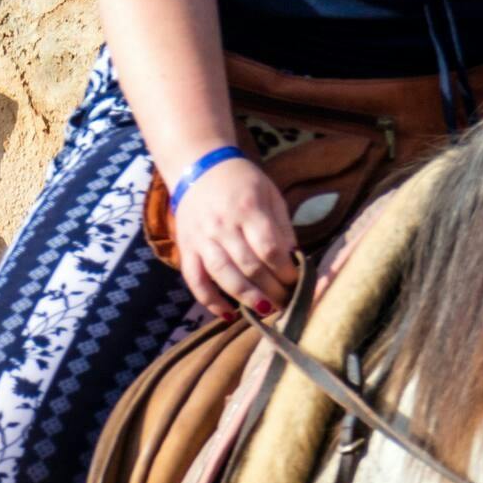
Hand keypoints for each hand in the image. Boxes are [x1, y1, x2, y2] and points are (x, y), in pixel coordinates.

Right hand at [168, 151, 301, 322]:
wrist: (198, 168)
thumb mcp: (270, 195)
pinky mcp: (186, 249)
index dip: (286, 270)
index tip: (295, 280)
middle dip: (272, 289)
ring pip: (224, 276)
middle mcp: (223, 226)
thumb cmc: (242, 182)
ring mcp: (202, 239)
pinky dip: (210, 302)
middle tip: (286, 301)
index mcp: (248, 208)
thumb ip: (282, 227)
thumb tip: (295, 260)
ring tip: (265, 309)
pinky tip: (228, 315)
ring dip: (247, 298)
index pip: (270, 248)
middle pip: (250, 267)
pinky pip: (196, 281)